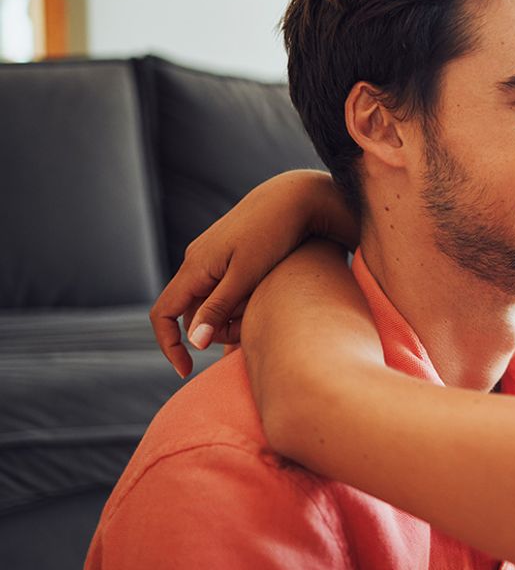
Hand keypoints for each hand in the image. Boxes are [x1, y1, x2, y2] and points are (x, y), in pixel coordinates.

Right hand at [150, 170, 357, 377]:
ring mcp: (213, 256)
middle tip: (250, 335)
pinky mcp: (231, 254)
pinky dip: (240, 302)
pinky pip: (224, 288)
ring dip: (230, 317)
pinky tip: (265, 301)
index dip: (169, 346)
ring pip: (210, 301)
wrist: (296, 197)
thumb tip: (195, 343)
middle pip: (190, 312)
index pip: (163, 314)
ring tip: (265, 310)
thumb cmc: (275, 235)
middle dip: (214, 331)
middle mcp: (197, 260)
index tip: (187, 371)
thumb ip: (219, 308)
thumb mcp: (248, 276)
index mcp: (194, 267)